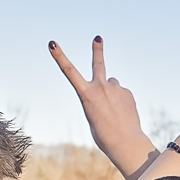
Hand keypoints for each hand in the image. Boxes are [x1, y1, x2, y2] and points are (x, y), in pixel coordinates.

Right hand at [50, 36, 156, 179]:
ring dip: (111, 92)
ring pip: (111, 85)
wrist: (125, 141)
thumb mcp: (94, 114)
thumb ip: (99, 96)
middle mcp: (100, 87)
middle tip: (98, 38)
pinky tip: (122, 113)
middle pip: (98, 63)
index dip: (59, 56)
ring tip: (114, 110)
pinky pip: (121, 93)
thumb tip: (113, 85)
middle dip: (97, 49)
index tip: (52, 44)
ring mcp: (115, 88)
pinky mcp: (127, 91)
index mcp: (86, 94)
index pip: (69, 71)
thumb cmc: (103, 134)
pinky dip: (120, 101)